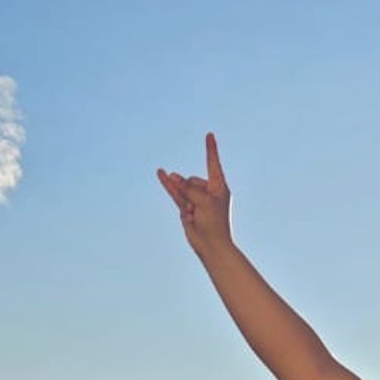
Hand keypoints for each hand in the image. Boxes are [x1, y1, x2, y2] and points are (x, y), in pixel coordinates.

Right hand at [157, 132, 233, 255]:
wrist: (211, 244)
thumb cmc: (214, 222)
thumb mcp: (204, 199)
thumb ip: (188, 187)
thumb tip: (173, 177)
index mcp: (219, 186)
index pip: (213, 162)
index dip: (211, 149)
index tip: (209, 135)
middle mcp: (208, 191)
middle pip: (193, 181)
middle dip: (192, 194)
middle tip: (202, 212)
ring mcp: (196, 198)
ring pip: (182, 188)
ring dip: (184, 196)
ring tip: (193, 210)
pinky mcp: (186, 207)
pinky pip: (175, 192)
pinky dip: (167, 184)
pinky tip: (159, 172)